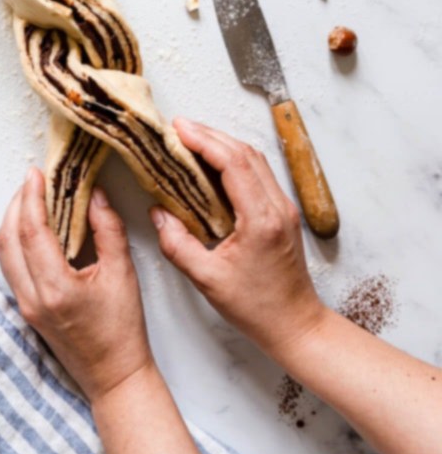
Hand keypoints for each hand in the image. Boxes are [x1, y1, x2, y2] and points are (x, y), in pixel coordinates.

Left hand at [0, 167, 153, 402]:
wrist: (114, 376)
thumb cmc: (122, 331)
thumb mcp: (123, 273)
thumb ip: (107, 229)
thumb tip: (95, 195)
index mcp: (55, 288)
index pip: (31, 231)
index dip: (31, 196)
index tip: (35, 173)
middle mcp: (32, 297)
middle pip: (8, 238)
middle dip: (18, 203)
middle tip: (33, 180)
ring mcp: (25, 305)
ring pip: (4, 252)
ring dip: (13, 220)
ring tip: (32, 198)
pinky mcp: (26, 309)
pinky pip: (11, 266)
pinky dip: (16, 240)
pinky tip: (33, 228)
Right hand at [150, 118, 325, 361]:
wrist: (296, 325)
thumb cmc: (257, 308)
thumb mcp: (207, 280)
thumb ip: (177, 245)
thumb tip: (158, 214)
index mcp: (261, 220)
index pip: (234, 163)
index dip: (205, 140)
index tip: (179, 128)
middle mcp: (278, 207)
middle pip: (246, 153)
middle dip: (211, 135)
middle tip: (179, 128)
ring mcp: (284, 208)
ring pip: (255, 159)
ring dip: (224, 144)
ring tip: (192, 139)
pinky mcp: (282, 213)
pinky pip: (259, 174)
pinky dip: (234, 160)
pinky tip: (214, 164)